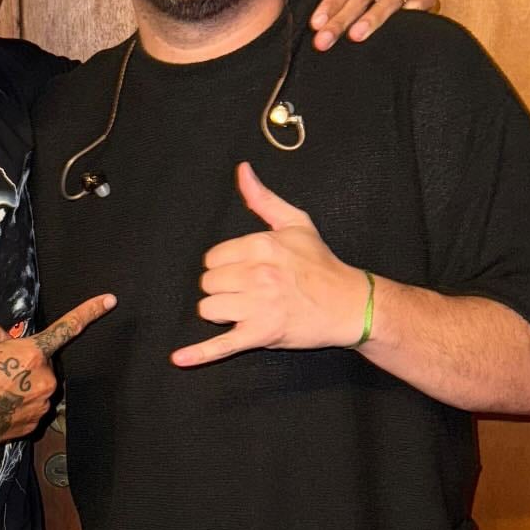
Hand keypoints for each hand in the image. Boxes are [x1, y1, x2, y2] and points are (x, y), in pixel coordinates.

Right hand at [0, 292, 115, 447]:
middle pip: (44, 364)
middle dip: (28, 363)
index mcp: (34, 353)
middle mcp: (45, 379)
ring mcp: (41, 404)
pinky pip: (32, 408)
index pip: (68, 327)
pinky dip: (18, 406)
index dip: (90, 311)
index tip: (110, 301)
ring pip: (39, 387)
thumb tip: (9, 342)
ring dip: (23, 385)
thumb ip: (1, 334)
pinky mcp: (34, 425)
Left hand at [171, 163, 364, 366]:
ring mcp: (259, 305)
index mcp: (261, 245)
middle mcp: (258, 274)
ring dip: (222, 312)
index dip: (225, 266)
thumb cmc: (321, 264)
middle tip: (248, 291)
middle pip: (208, 283)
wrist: (349, 304)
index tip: (245, 271)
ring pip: (209, 309)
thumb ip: (263, 199)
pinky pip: (222, 344)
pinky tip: (180, 358)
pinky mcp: (261, 334)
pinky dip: (200, 354)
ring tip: (244, 310)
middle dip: (223, 288)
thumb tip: (242, 171)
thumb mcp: (295, 224)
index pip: (213, 258)